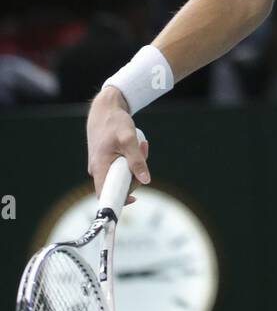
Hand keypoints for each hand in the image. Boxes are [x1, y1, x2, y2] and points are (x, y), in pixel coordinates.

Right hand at [87, 86, 148, 205]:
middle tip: (144, 153)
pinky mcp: (106, 161)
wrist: (105, 109)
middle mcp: (97, 170)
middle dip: (135, 173)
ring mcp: (101, 166)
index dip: (118, 201)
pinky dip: (131, 160)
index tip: (134, 199)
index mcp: (99, 168)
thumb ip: (137, 160)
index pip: (105, 195)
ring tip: (141, 144)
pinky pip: (121, 167)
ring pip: (122, 175)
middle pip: (118, 185)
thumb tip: (146, 180)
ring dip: (135, 164)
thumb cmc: (114, 122)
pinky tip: (137, 145)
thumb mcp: (128, 139)